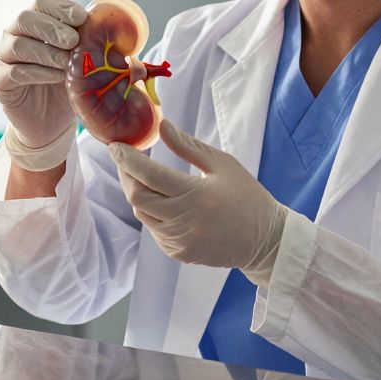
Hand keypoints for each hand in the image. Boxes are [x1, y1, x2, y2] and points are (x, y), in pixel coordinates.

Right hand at [0, 0, 86, 169]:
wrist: (51, 122)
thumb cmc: (68, 85)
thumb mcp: (85, 62)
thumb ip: (99, 46)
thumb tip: (130, 37)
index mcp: (36, 23)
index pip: (41, 2)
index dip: (61, 7)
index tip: (81, 18)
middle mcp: (14, 34)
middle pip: (26, 18)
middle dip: (52, 27)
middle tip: (73, 40)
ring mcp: (3, 57)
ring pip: (17, 44)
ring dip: (45, 51)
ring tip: (66, 63)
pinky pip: (14, 72)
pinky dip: (37, 72)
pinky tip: (56, 77)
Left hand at [109, 120, 287, 286]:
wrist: (265, 241)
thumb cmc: (247, 196)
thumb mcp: (222, 164)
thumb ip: (188, 146)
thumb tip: (162, 126)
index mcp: (195, 196)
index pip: (149, 175)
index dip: (127, 159)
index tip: (115, 145)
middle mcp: (183, 222)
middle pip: (137, 196)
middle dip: (125, 175)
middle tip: (124, 158)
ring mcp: (179, 242)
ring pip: (142, 214)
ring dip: (138, 193)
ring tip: (143, 176)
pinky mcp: (178, 253)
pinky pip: (153, 229)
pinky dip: (151, 212)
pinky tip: (162, 201)